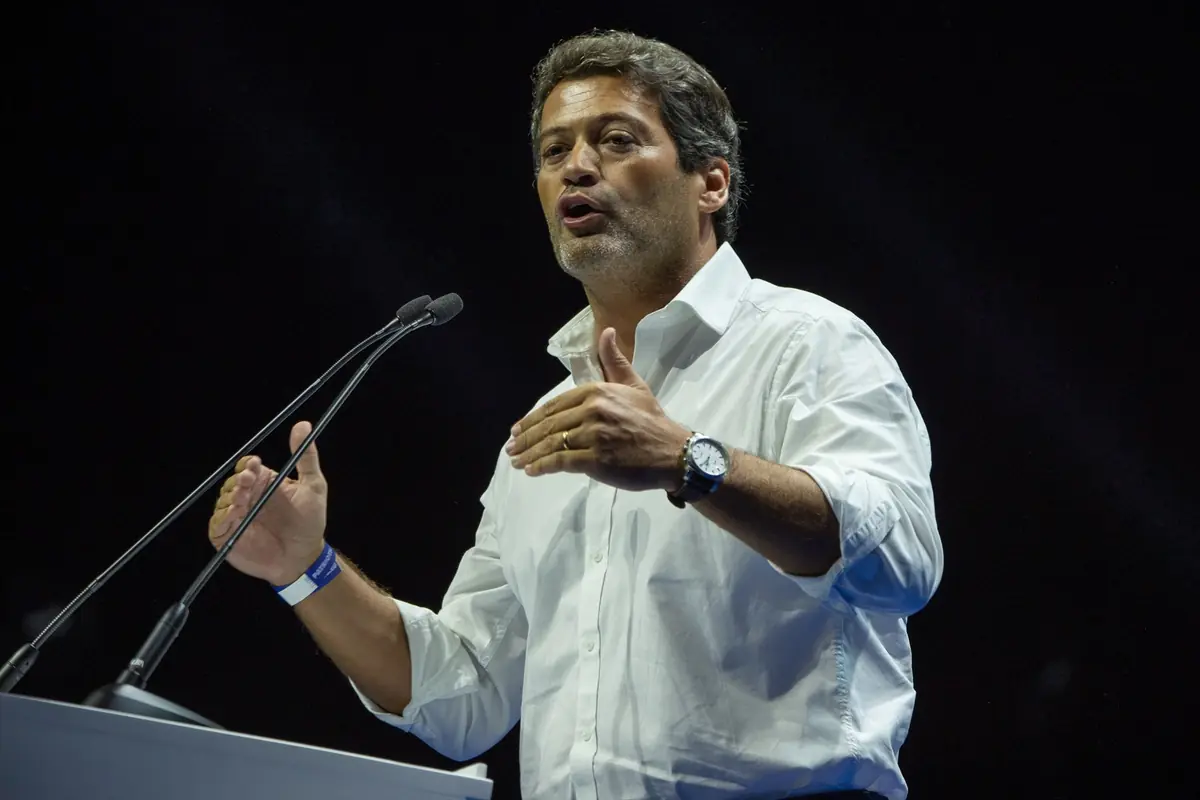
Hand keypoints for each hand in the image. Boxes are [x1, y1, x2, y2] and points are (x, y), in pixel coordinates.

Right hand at [208, 420, 328, 585]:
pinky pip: (218, 524)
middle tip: (247, 481)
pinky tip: (235, 515)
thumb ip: (306, 457)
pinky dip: (223, 518)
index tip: (255, 465)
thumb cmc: (309, 521)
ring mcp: (236, 516)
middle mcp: (247, 496)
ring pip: (223, 501)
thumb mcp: (313, 485)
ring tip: (242, 500)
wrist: (304, 557)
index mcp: (263, 482)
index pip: (248, 466)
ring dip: (230, 498)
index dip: (248, 464)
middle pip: (232, 482)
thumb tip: (303, 424)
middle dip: (238, 480)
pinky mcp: (228, 536)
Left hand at [506, 327, 690, 491]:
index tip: (518, 429)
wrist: (672, 452)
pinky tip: (532, 471)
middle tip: (511, 448)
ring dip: (530, 454)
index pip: (555, 405)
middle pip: (549, 425)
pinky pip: (561, 461)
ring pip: (551, 443)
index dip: (533, 418)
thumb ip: (614, 361)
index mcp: (596, 391)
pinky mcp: (595, 459)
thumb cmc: (652, 420)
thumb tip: (607, 332)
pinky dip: (542, 466)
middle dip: (526, 437)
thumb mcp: (634, 384)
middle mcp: (591, 410)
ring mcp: (593, 435)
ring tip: (517, 461)